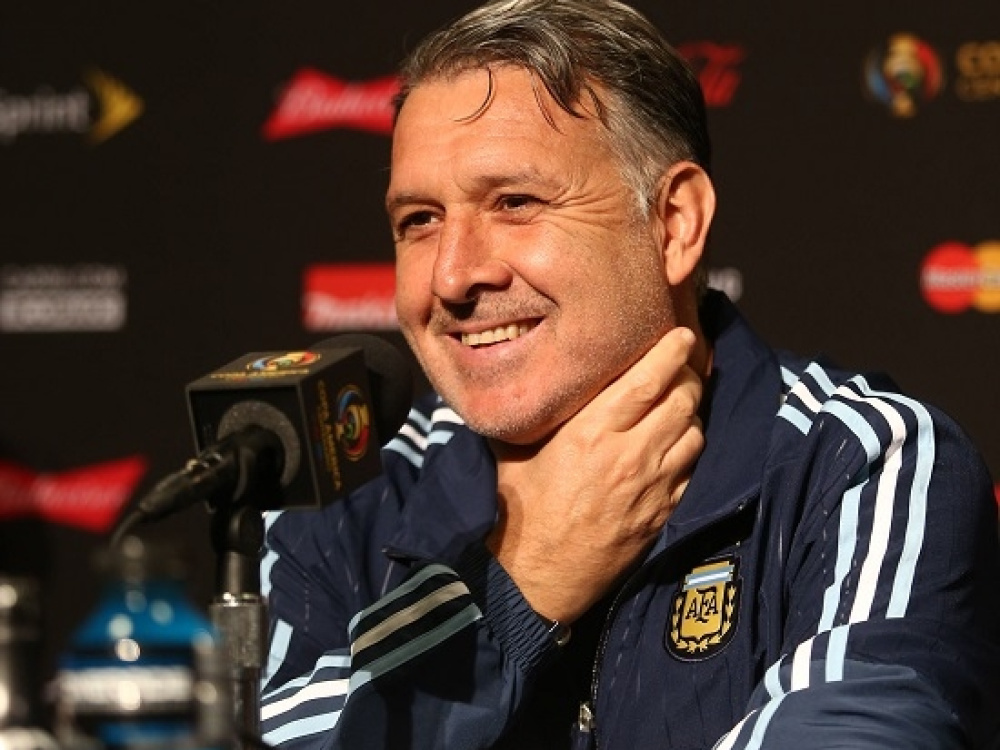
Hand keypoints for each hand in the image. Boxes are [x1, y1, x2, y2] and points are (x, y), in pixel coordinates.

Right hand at [486, 326, 704, 623]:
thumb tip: (529, 384)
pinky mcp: (663, 512)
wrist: (536, 579)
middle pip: (682, 400)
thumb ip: (536, 416)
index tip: (682, 335)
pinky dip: (690, 449)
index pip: (648, 381)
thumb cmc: (519, 513)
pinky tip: (676, 444)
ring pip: (695, 432)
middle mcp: (630, 455)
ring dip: (691, 412)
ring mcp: (653, 487)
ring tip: (679, 402)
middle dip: (688, 375)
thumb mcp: (516, 453)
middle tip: (682, 364)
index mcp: (592, 433)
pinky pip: (692, 469)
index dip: (672, 352)